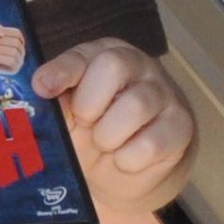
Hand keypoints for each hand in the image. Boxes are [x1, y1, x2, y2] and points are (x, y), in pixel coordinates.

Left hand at [0, 18, 26, 73]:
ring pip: (14, 53)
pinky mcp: (14, 69)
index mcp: (17, 37)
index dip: (5, 34)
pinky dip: (2, 59)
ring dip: (1, 51)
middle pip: (16, 44)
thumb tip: (1, 35)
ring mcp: (18, 59)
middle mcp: (20, 49)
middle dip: (2, 43)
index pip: (17, 34)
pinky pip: (12, 62)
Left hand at [34, 40, 195, 211]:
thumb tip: (42, 96)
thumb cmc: (96, 131)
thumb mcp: (70, 118)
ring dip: (108, 136)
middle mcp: (137, 65)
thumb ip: (58, 105)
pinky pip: (150, 144)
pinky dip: (128, 160)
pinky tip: (125, 159)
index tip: (42, 88)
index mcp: (104, 55)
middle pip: (113, 66)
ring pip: (135, 105)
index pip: (82, 55)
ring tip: (105, 144)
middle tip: (85, 123)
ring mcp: (164, 93)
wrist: (133, 168)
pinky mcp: (181, 125)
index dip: (61, 70)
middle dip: (88, 103)